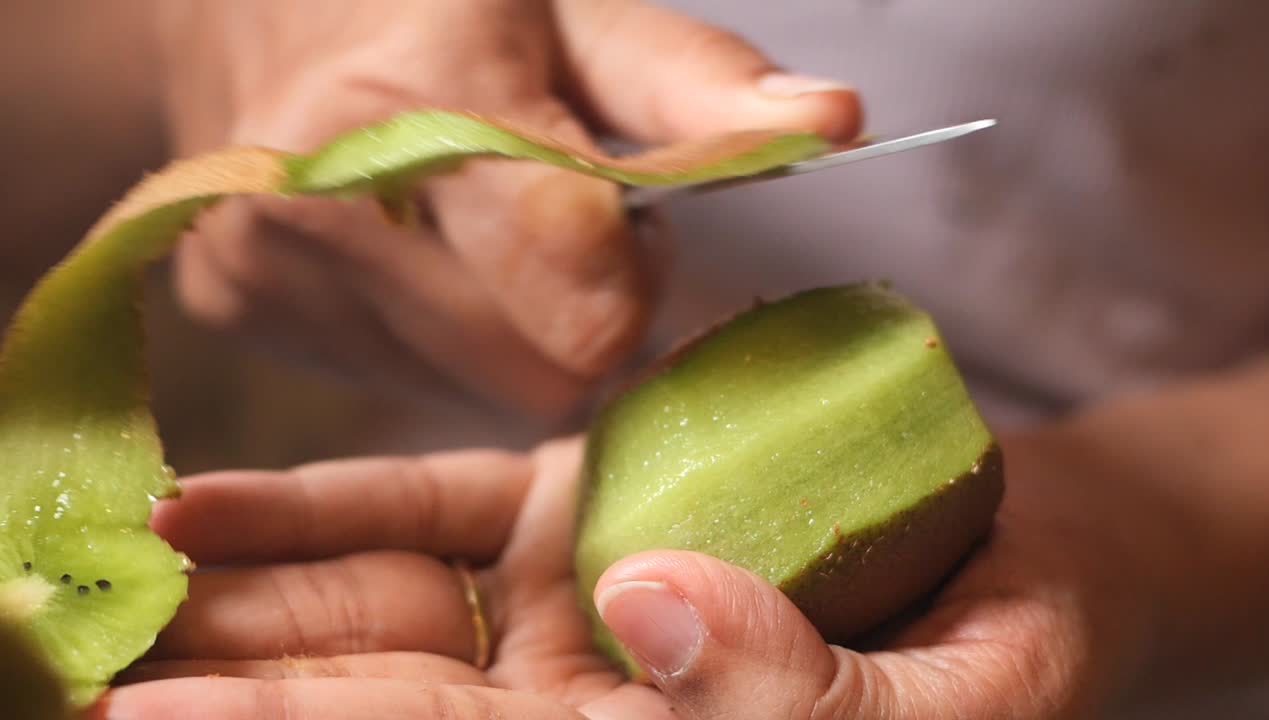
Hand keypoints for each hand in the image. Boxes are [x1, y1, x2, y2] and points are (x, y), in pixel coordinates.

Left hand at [96, 360, 1268, 718]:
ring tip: (107, 615)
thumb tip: (655, 607)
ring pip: (378, 624)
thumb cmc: (1013, 650)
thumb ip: (806, 696)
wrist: (1023, 542)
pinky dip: (314, 509)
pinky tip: (200, 508)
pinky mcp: (559, 499)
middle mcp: (582, 705)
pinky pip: (424, 510)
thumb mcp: (949, 708)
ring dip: (241, 621)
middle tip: (103, 710)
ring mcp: (557, 599)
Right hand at [152, 0, 861, 416]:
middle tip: (563, 230)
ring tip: (491, 235)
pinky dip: (450, 339)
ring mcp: (271, 266)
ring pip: (483, 390)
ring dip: (522, 332)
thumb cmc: (439, 3)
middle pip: (544, 367)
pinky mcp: (241, 310)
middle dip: (588, 317)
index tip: (631, 216)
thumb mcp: (575, 14)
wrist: (254, 9)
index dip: (639, 271)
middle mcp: (327, 199)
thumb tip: (836, 120)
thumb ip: (697, 83)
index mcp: (422, 101)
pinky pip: (412, 382)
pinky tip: (426, 261)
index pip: (586, 286)